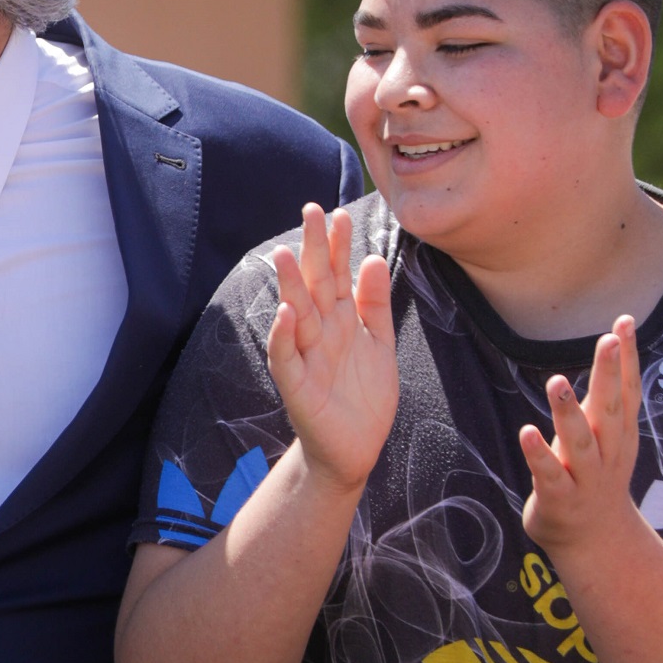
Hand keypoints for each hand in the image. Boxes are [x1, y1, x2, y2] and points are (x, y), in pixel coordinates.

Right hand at [267, 204, 397, 494]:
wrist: (354, 450)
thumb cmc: (363, 396)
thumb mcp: (379, 344)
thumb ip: (376, 304)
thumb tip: (374, 258)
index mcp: (341, 320)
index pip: (338, 276)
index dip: (339, 247)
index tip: (339, 213)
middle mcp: (320, 332)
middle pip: (315, 286)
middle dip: (313, 251)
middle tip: (310, 212)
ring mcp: (306, 357)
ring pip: (296, 315)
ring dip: (291, 287)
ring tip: (286, 255)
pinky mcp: (297, 387)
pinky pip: (287, 359)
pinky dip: (284, 337)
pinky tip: (286, 314)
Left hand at [519, 319, 640, 553]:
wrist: (596, 543)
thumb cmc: (597, 478)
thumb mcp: (609, 437)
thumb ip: (607, 398)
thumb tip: (613, 345)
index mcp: (621, 436)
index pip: (628, 391)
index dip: (628, 358)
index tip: (625, 322)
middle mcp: (608, 454)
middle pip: (610, 410)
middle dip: (610, 375)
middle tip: (607, 339)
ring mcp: (585, 478)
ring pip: (580, 442)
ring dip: (568, 412)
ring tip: (557, 381)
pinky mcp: (559, 499)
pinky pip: (548, 473)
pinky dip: (538, 453)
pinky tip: (525, 431)